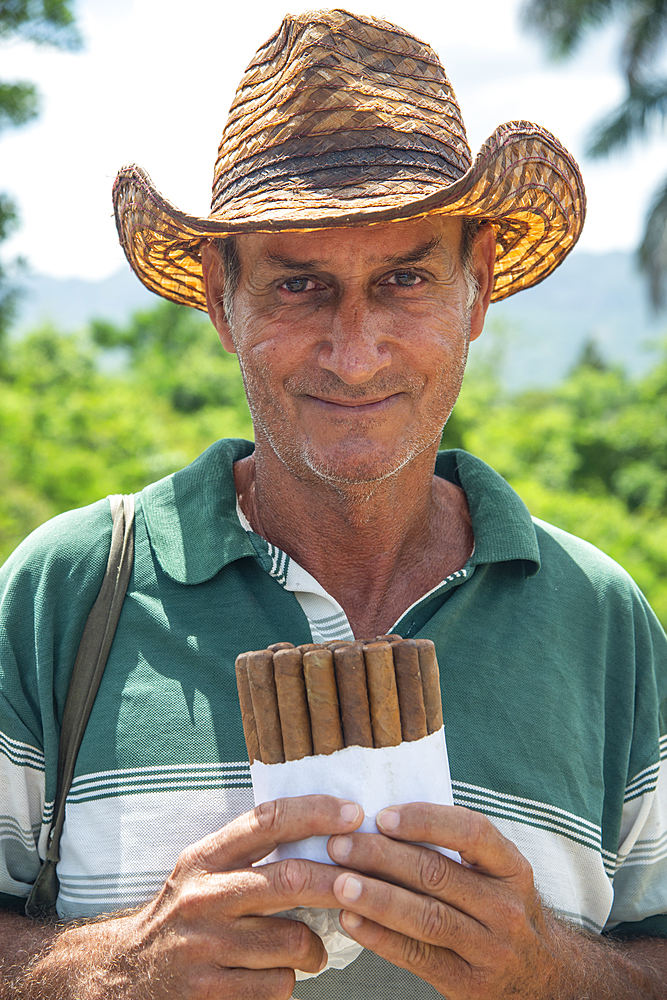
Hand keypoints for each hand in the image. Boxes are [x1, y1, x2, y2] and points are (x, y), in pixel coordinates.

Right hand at [26, 795, 362, 999]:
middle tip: (362, 887)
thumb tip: (323, 832)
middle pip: (291, 880)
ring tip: (310, 949)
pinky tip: (276, 976)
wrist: (122, 974)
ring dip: (314, 948)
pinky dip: (288, 982)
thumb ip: (248, 852)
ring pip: (292, 940)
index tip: (353, 814)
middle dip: (339, 883)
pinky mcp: (208, 992)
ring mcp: (204, 946)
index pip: (266, 820)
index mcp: (204, 858)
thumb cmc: (181, 916)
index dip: (314, 812)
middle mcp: (203, 897)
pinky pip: (277, 985)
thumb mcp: (201, 872)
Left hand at [327, 803, 560, 999]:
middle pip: (437, 875)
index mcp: (512, 868)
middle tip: (339, 845)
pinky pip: (418, 958)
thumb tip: (384, 819)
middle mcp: (504, 907)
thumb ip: (456, 849)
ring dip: (377, 897)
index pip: (471, 832)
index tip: (382, 816)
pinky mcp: (467, 984)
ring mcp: (489, 949)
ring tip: (338, 883)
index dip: (424, 820)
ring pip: (425, 918)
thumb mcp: (499, 874)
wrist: (544, 979)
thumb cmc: (502, 909)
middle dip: (381, 857)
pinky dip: (380, 937)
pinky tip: (350, 920)